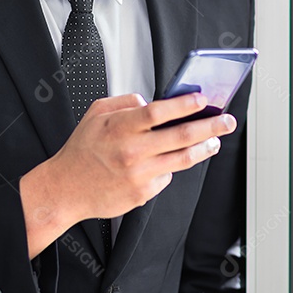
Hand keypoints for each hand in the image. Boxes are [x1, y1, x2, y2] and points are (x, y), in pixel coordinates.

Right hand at [19, 92, 236, 257]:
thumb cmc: (81, 151)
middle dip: (210, 126)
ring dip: (204, 148)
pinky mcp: (143, 193)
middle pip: (181, 136)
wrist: (66, 189)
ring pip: (183, 159)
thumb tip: (148, 101)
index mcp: (120, 128)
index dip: (184, 104)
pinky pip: (166, 177)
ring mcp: (139, 174)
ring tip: (215, 140)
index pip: (159, 112)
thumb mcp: (95, 114)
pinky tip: (169, 161)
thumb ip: (123, 102)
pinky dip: (171, 167)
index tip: (201, 99)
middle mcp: (132, 151)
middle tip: (226, 120)